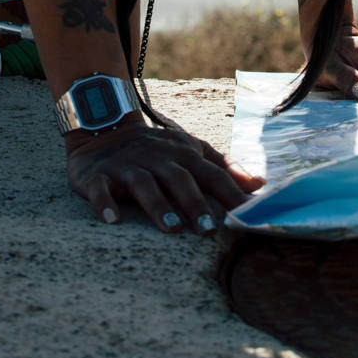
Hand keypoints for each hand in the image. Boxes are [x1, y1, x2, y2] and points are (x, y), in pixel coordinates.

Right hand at [67, 115, 263, 232]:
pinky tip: (112, 219)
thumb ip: (224, 168)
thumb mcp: (191, 151)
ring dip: (158, 205)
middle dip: (194, 203)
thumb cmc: (157, 150)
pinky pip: (100, 188)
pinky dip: (104, 202)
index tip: (247, 214)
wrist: (105, 128)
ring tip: (171, 228)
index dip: (229, 192)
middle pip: (178, 179)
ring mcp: (127, 166)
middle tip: (207, 230)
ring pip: (144, 184)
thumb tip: (259, 184)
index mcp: (182, 154)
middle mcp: (157, 159)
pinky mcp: (98, 175)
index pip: (210, 173)